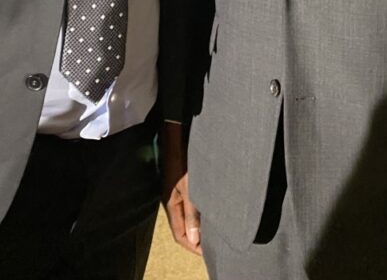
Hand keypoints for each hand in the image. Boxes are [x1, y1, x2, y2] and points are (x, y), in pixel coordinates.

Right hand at [161, 122, 201, 254]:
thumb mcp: (189, 190)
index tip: (208, 252)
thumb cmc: (183, 160)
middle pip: (183, 227)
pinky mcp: (183, 182)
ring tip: (215, 228)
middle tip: (214, 243)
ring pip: (187, 215)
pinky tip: (212, 207)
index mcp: (171, 205)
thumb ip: (191, 214)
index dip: (193, 246)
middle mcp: (173, 200)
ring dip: (199, 223)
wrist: (177, 135)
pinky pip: (191, 203)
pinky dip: (200, 210)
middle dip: (196, 238)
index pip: (179, 235)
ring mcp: (177, 191)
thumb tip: (194, 239)